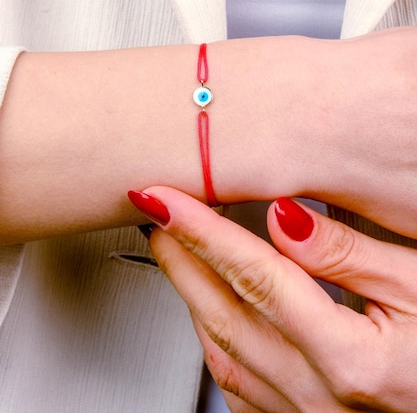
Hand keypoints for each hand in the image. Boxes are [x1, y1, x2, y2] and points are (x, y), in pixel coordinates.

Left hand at [130, 187, 416, 411]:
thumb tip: (285, 217)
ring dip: (190, 295)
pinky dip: (213, 338)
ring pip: (221, 352)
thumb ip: (349, 255)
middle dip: (179, 257)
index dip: (202, 230)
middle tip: (155, 213)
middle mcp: (318, 399)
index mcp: (351, 359)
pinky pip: (237, 384)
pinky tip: (210, 310)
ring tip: (175, 250)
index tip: (163, 197)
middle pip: (223, 315)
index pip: (255, 276)